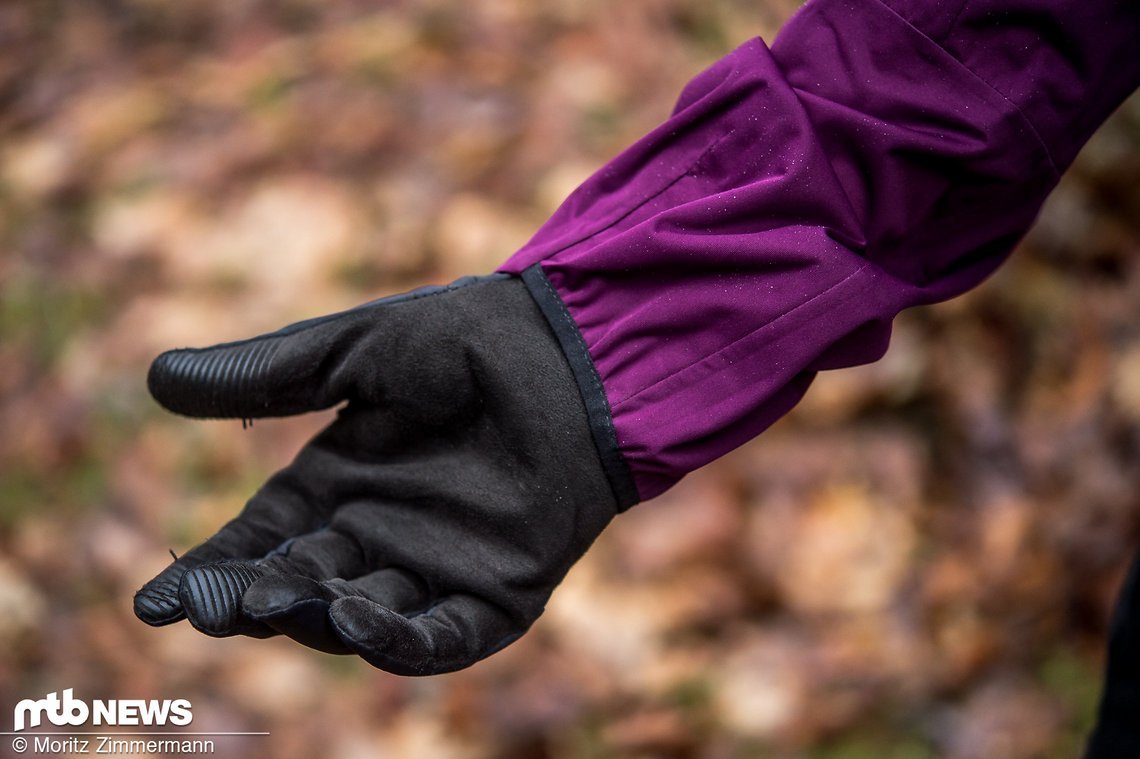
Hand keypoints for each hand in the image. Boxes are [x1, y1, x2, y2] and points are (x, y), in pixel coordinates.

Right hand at [134, 275, 617, 674]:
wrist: (568, 347)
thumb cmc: (467, 337)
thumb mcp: (356, 351)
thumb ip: (268, 376)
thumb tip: (155, 379)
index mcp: (339, 483)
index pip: (259, 543)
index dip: (209, 573)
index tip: (153, 604)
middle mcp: (380, 534)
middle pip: (301, 587)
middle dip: (255, 600)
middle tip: (216, 606)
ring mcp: (438, 568)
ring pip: (363, 620)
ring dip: (320, 620)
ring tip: (284, 602)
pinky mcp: (500, 594)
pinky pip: (444, 638)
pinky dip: (402, 642)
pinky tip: (361, 624)